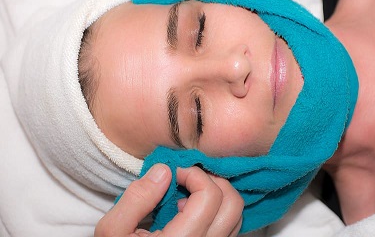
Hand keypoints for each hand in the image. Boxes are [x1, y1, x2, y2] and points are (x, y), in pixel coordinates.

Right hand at [95, 164, 243, 236]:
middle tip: (187, 179)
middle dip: (212, 181)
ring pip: (235, 216)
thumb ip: (137, 199)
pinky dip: (217, 210)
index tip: (175, 173)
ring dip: (217, 195)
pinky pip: (229, 227)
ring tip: (187, 197)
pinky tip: (191, 211)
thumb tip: (165, 170)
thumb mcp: (113, 230)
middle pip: (232, 205)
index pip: (210, 197)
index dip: (195, 175)